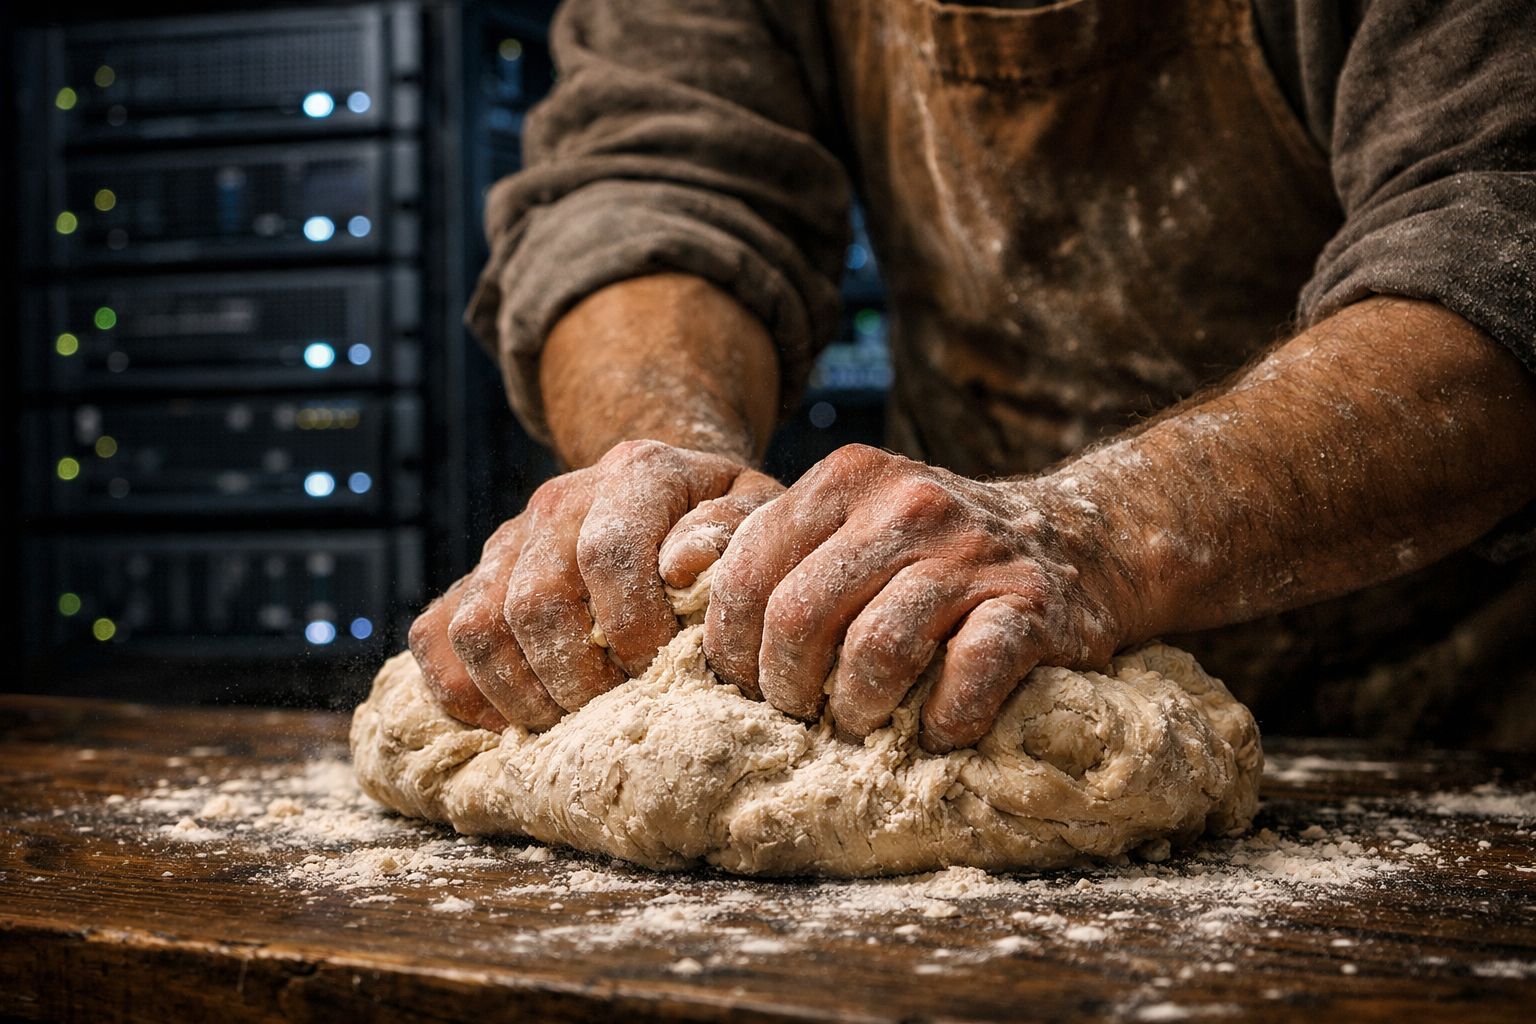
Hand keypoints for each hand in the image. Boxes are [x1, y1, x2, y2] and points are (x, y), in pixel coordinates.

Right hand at [409, 440, 781, 730]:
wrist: (668, 496)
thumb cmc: (725, 525)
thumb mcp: (759, 514)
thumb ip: (735, 534)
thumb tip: (683, 566)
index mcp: (637, 472)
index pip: (609, 553)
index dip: (631, 627)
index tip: (657, 668)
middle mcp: (560, 498)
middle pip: (534, 602)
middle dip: (577, 677)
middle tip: (616, 710)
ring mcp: (508, 539)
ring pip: (476, 628)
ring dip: (522, 695)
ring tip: (572, 721)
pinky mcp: (472, 577)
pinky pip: (434, 639)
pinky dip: (463, 692)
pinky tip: (516, 718)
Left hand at [703, 445, 1142, 751]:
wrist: (1075, 540)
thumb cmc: (930, 549)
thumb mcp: (846, 518)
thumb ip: (763, 536)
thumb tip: (670, 565)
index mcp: (848, 478)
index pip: (747, 570)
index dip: (729, 645)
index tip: (744, 682)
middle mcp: (907, 503)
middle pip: (799, 616)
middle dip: (784, 687)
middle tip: (798, 712)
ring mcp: (972, 554)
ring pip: (877, 649)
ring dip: (856, 710)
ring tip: (858, 723)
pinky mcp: (1031, 606)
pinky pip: (970, 676)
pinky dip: (944, 719)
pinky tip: (936, 728)